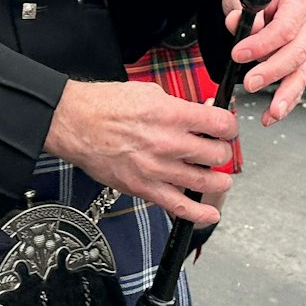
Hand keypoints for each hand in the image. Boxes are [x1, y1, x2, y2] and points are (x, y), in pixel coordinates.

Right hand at [44, 80, 236, 226]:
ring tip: (218, 177)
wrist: (75, 123)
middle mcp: (168, 143)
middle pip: (217, 154)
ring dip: (218, 180)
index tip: (226, 129)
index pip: (220, 124)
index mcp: (171, 114)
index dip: (229, 126)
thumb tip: (199, 114)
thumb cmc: (105, 105)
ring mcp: (158, 169)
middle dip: (222, 151)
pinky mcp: (144, 188)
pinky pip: (179, 206)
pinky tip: (211, 213)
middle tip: (217, 150)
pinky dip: (199, 213)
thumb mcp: (149, 92)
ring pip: (205, 181)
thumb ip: (178, 106)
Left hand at [222, 0, 305, 126]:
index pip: (285, 28)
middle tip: (249, 84)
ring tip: (272, 113)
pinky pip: (297, 84)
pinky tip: (271, 116)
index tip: (238, 54)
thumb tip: (238, 25)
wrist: (258, 2)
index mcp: (300, 1)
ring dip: (285, 95)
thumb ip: (241, 13)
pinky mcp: (304, 63)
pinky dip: (285, 102)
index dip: (262, 44)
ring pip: (301, 73)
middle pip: (297, 53)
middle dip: (272, 72)